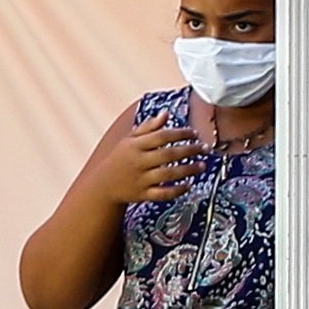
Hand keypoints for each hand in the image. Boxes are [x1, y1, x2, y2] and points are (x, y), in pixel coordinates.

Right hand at [85, 105, 207, 210]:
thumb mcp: (130, 139)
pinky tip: (189, 185)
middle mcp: (138, 162)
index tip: (194, 132)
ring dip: (188, 170)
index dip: (180, 133)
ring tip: (202, 165)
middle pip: (168, 155)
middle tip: (205, 148)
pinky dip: (177, 190)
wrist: (104, 184)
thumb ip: (149, 127)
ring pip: (168, 175)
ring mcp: (141, 180)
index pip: (161, 136)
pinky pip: (163, 194)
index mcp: (135, 145)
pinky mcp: (143, 195)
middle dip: (189, 150)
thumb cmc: (121, 158)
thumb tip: (166, 113)